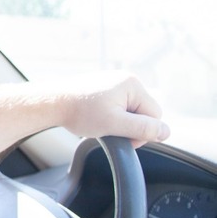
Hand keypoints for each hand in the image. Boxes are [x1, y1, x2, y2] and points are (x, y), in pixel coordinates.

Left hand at [55, 71, 169, 147]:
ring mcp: (113, 83)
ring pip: (129, 112)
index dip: (142, 132)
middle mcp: (125, 80)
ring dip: (118, 123)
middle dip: (129, 127)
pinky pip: (117, 108)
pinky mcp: (103, 89)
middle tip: (109, 132)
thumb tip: (166, 132)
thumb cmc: (79, 112)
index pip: (155, 115)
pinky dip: (110, 118)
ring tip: (99, 124)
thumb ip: (143, 129)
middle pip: (143, 113)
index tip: (122, 137)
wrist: (51, 103)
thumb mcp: (115, 124)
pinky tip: (96, 120)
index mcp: (132, 84)